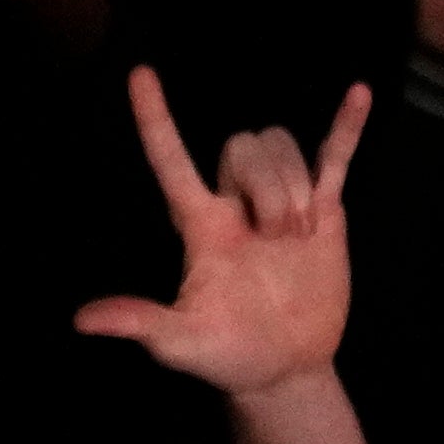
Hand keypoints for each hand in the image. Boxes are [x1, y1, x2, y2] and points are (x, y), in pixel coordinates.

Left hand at [72, 69, 366, 408]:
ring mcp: (283, 201)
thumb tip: (84, 320)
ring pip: (282, 147)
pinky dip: (348, 126)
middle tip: (278, 239)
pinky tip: (360, 93)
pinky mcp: (324, 211)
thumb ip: (142, 321)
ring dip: (293, 184)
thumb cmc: (228, 353)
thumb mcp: (182, 341)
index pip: (169, 158)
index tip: (139, 74)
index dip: (154, 118)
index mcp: (199, 222)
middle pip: (243, 148)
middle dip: (266, 186)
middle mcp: (236, 202)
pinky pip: (334, 157)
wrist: (286, 369)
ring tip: (300, 237)